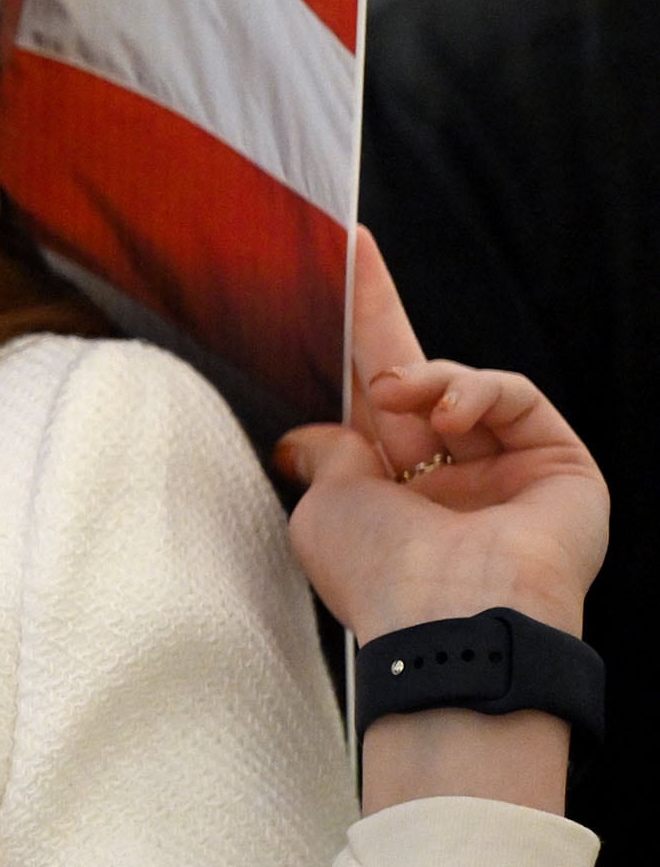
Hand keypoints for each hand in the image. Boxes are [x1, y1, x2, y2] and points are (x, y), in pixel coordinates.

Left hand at [275, 229, 605, 811]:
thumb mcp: (327, 507)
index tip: (323, 284)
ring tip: (399, 393)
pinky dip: (475, 390)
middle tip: (352, 248)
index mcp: (389, 492)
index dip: (346, 347)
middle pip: (415, 377)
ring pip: (463, 385)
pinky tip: (448, 415)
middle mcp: (447, 480)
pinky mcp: (558, 464)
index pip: (366, 404)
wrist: (451, 617)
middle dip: (380, 316)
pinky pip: (515, 396)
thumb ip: (326, 459)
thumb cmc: (381, 574)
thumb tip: (309, 437)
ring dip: (424, 375)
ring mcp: (504, 471)